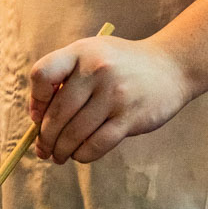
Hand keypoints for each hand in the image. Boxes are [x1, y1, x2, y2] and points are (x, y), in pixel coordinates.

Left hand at [29, 36, 193, 163]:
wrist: (173, 66)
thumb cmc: (120, 65)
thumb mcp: (90, 55)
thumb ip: (63, 78)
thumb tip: (37, 119)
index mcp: (81, 52)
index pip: (42, 75)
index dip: (35, 100)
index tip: (38, 115)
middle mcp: (97, 70)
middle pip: (56, 114)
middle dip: (45, 138)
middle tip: (43, 150)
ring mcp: (115, 94)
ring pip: (74, 133)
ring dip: (61, 151)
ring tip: (58, 156)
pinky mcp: (130, 117)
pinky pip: (96, 144)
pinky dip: (83, 154)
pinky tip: (80, 154)